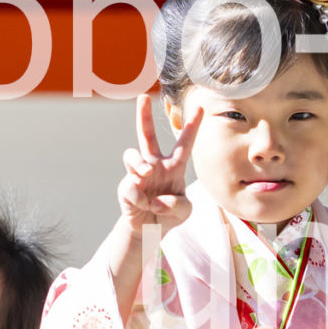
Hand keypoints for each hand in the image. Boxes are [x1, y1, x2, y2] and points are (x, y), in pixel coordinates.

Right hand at [118, 92, 200, 236]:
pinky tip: (145, 207)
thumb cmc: (169, 215)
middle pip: (147, 135)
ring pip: (132, 155)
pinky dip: (141, 200)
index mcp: (173, 167)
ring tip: (146, 172)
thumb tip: (156, 199)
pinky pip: (131, 187)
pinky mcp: (126, 187)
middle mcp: (154, 165)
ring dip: (139, 163)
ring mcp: (138, 175)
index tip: (201, 107)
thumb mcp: (185, 212)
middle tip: (142, 97)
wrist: (149, 231)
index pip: (185, 143)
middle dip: (144, 115)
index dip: (192, 126)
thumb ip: (179, 205)